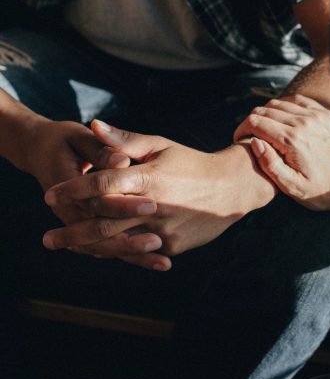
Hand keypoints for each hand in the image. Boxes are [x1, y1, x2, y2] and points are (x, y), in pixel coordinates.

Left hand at [43, 120, 274, 262]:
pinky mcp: (171, 246)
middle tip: (47, 239)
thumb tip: (94, 125)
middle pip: (103, 222)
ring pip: (118, 243)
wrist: (232, 189)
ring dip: (88, 248)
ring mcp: (163, 230)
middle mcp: (154, 206)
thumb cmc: (192, 163)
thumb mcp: (161, 146)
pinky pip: (137, 252)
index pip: (103, 184)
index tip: (49, 195)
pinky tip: (97, 253)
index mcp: (149, 177)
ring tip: (67, 248)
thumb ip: (125, 141)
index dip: (73, 189)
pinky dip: (116, 252)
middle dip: (72, 232)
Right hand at [234, 95, 329, 210]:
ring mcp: (316, 115)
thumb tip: (255, 142)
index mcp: (292, 140)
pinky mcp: (324, 113)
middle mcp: (303, 123)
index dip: (241, 129)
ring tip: (262, 131)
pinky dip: (283, 107)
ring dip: (265, 114)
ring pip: (278, 103)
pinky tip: (279, 121)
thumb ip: (270, 164)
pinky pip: (296, 100)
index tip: (239, 141)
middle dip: (250, 122)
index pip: (255, 122)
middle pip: (264, 110)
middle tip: (248, 137)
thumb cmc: (318, 190)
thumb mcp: (291, 186)